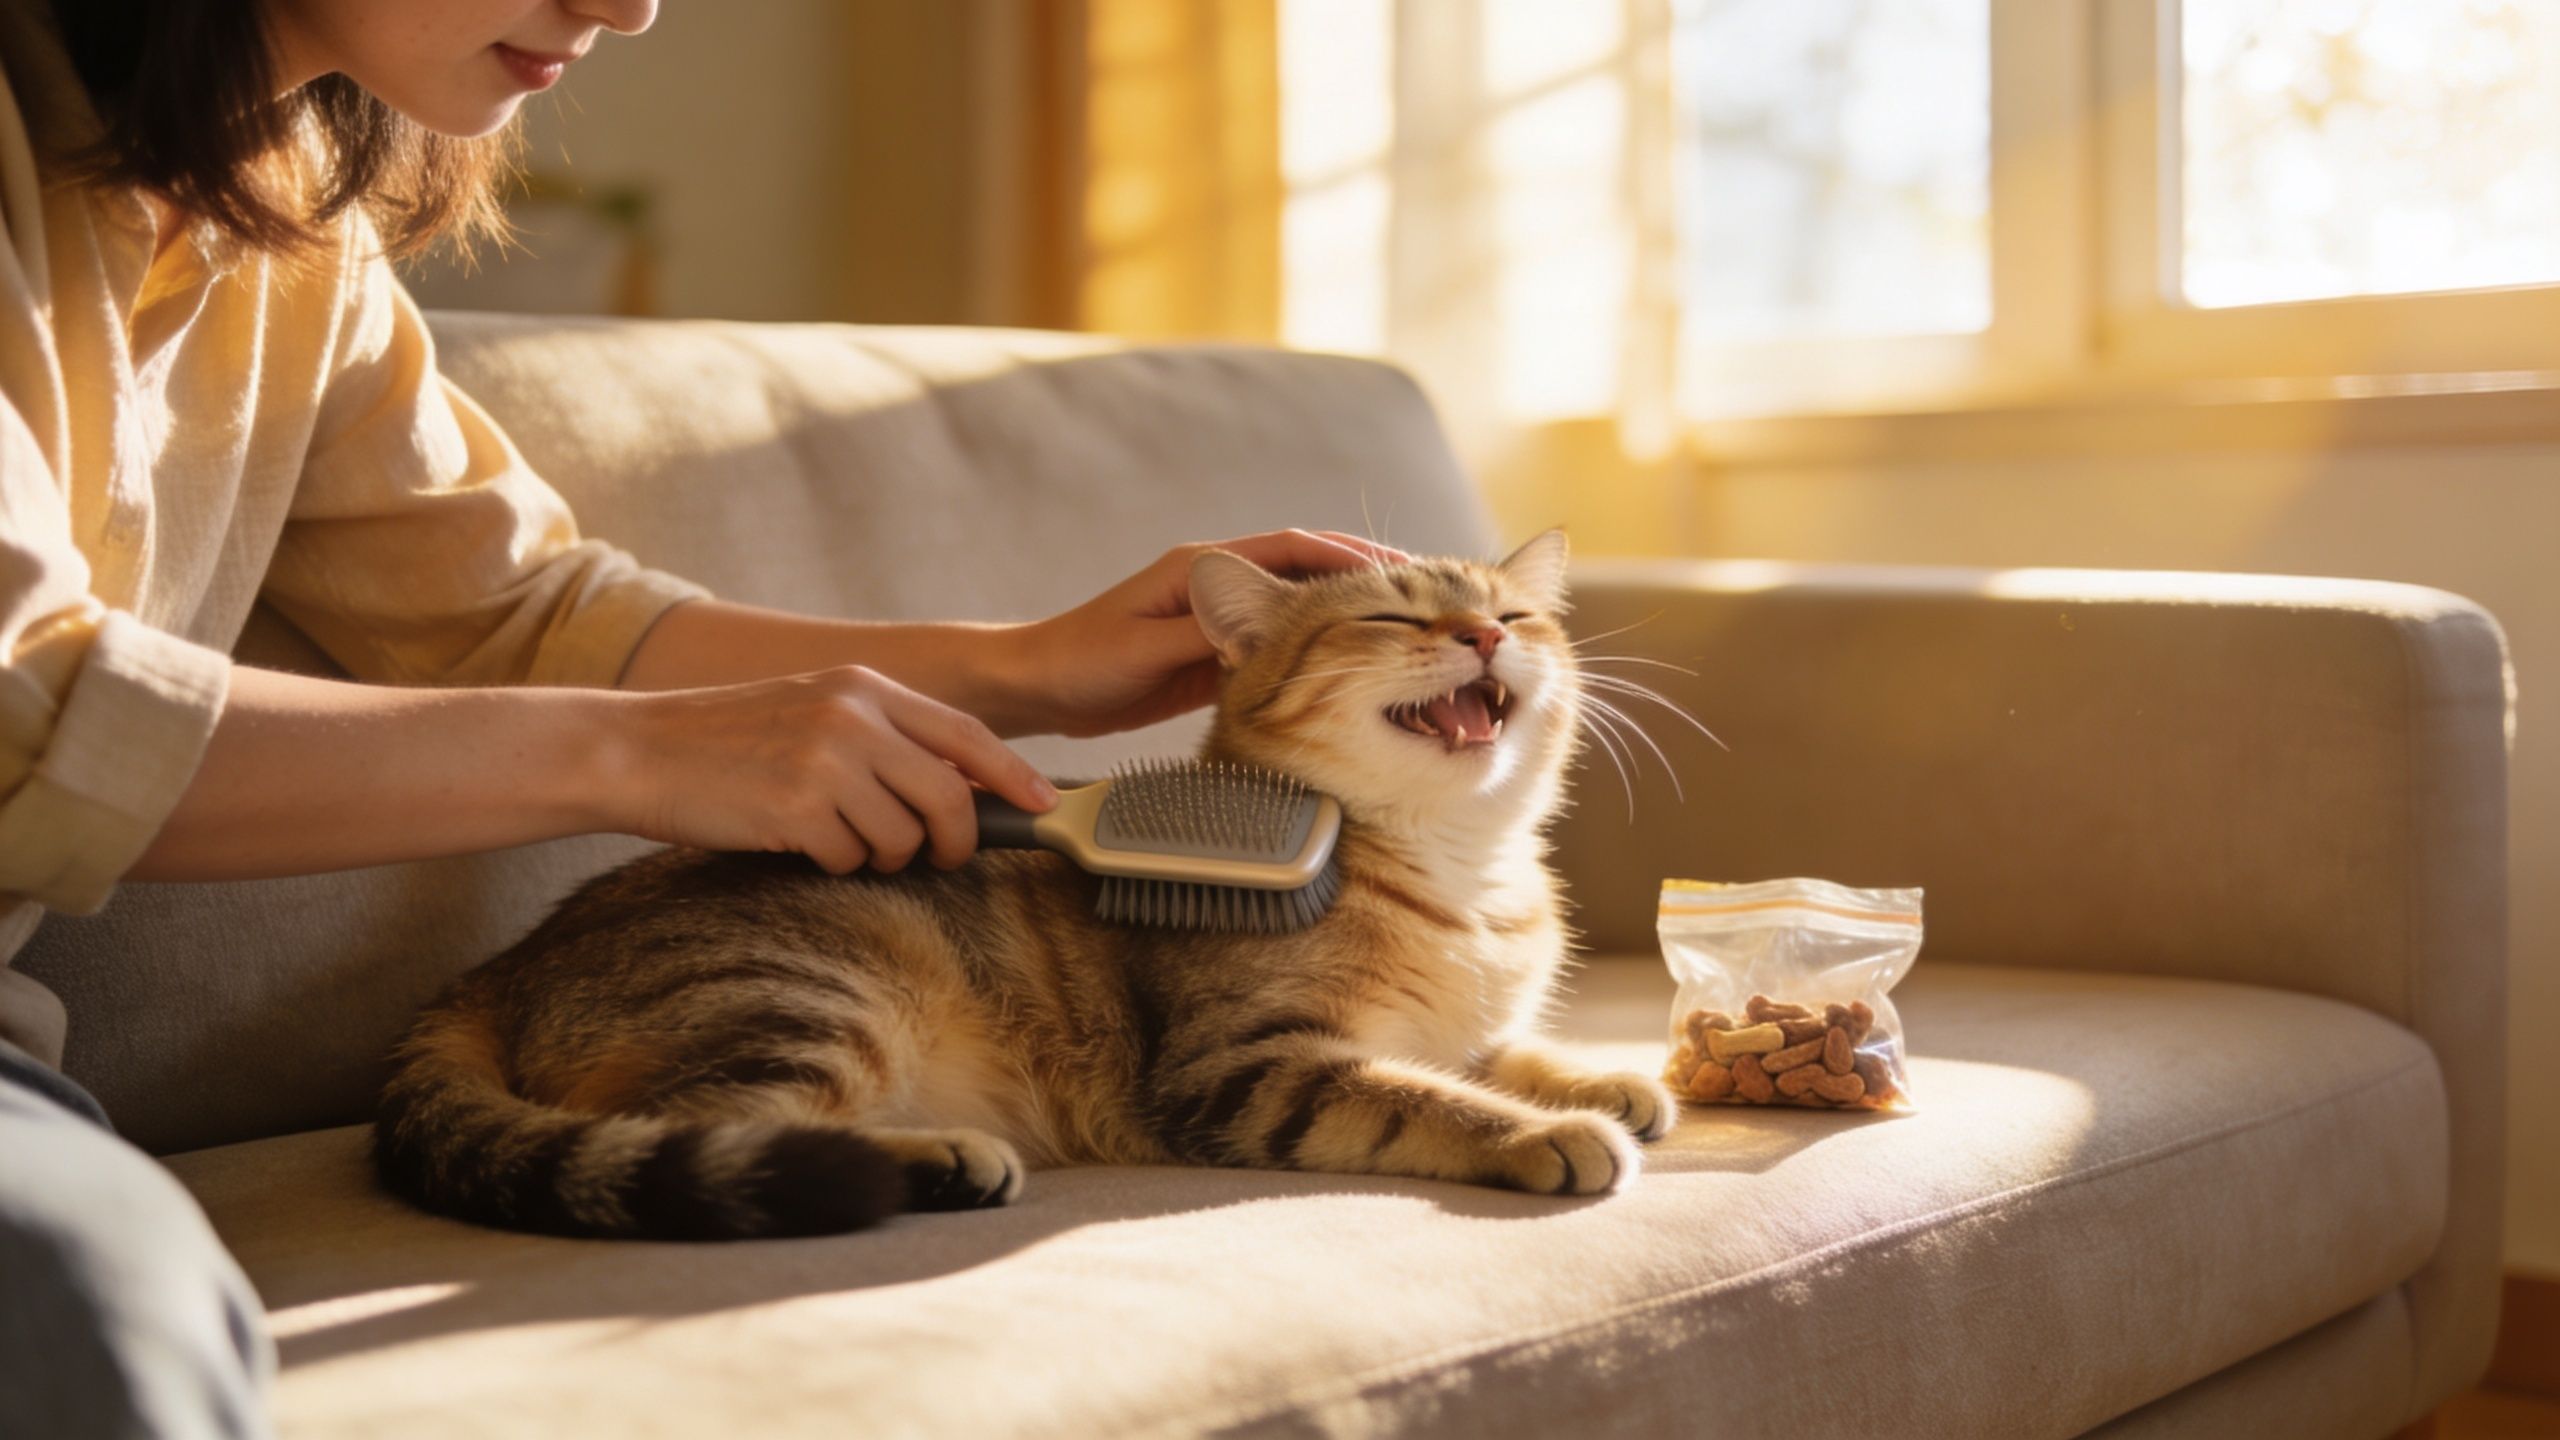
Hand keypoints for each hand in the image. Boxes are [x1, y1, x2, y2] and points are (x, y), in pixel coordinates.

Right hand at [608, 666, 1059, 873]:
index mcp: (862, 687)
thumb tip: (957, 785)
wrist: (638, 750)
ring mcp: (825, 761)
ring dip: (882, 857)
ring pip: (902, 837)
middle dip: (956, 841)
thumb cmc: (727, 741)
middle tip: (940, 858)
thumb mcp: (812, 712)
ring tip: (840, 841)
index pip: (965, 733)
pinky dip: (832, 864)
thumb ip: (881, 736)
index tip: (1042, 804)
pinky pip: (849, 859)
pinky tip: (796, 842)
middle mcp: (852, 717)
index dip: (1012, 774)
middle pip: (949, 795)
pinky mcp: (797, 807)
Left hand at [1005, 528, 1408, 737]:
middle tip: (1423, 599)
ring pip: (1299, 612)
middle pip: (1307, 573)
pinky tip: (1350, 671)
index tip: (1398, 575)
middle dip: (1364, 580)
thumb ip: (1207, 632)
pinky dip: (1315, 654)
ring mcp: (1219, 620)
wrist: (1040, 687)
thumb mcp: (1145, 648)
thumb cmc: (1081, 661)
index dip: (1348, 560)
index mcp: (1204, 567)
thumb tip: (1268, 625)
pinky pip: (1278, 648)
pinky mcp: (1214, 655)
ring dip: (1347, 619)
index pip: (1292, 550)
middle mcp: (1219, 585)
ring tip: (1404, 634)